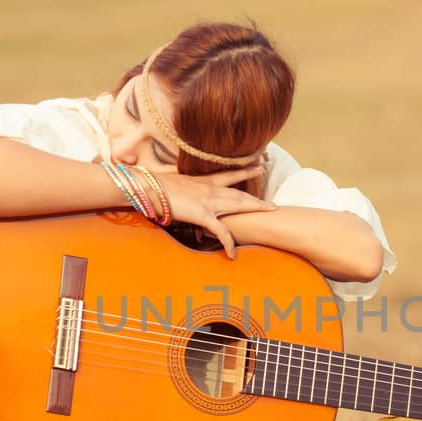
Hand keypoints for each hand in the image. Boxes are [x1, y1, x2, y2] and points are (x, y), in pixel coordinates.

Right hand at [155, 164, 274, 257]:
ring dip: (256, 209)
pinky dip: (228, 242)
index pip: (229, 176)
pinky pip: (220, 230)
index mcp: (203, 182)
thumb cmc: (156, 186)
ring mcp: (208, 201)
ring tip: (270, 213)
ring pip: (238, 205)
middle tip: (273, 204)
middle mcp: (210, 189)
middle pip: (240, 193)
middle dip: (257, 199)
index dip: (245, 172)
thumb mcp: (174, 185)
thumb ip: (184, 190)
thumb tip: (184, 195)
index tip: (258, 166)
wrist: (148, 187)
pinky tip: (233, 254)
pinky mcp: (202, 214)